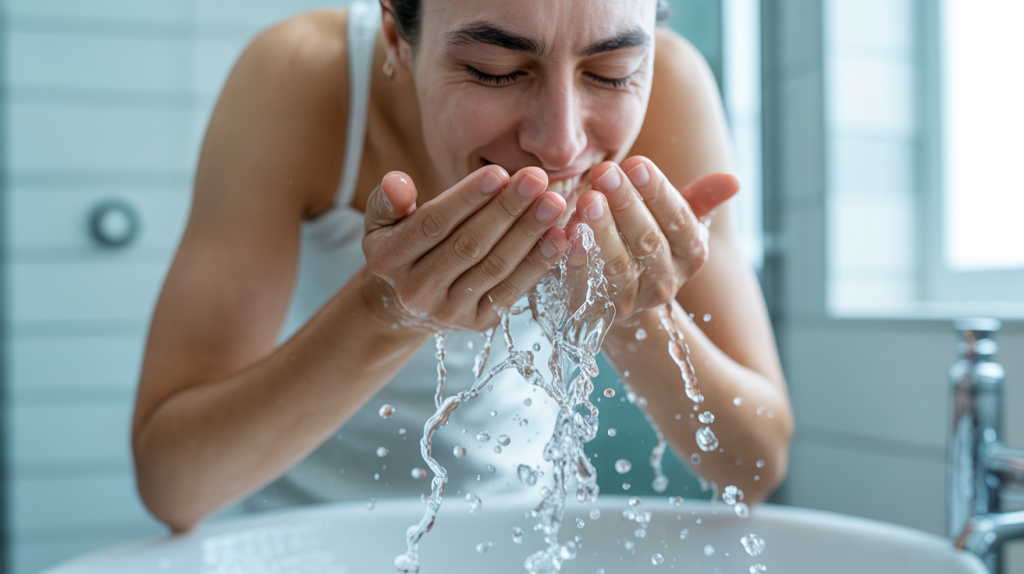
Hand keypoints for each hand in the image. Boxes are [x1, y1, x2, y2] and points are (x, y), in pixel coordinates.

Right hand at [361, 166, 569, 332]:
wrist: (408, 302)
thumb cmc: (403, 245)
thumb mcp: (382, 221)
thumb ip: (388, 199)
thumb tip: (397, 181)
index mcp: (387, 260)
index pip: (432, 224)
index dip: (467, 199)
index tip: (499, 172)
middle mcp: (415, 292)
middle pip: (468, 246)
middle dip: (506, 211)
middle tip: (537, 180)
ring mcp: (448, 311)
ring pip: (494, 267)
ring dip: (528, 233)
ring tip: (554, 203)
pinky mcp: (478, 322)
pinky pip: (513, 289)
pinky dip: (538, 263)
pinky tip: (559, 237)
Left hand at [567, 156, 738, 320]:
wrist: (619, 298)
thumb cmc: (646, 242)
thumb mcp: (675, 221)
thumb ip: (700, 200)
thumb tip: (734, 180)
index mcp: (690, 254)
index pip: (679, 220)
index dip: (658, 192)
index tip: (636, 163)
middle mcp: (666, 282)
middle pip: (648, 241)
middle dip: (626, 205)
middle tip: (604, 172)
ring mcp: (633, 300)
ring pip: (619, 266)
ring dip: (602, 232)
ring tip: (585, 200)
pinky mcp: (599, 311)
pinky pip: (587, 285)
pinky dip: (577, 259)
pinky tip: (566, 233)